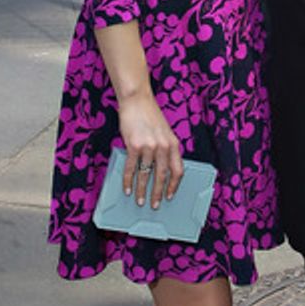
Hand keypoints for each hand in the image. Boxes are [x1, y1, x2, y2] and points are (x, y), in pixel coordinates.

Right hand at [118, 94, 184, 208]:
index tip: (169, 195)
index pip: (178, 170)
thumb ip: (164, 149)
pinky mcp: (133, 145)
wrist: (137, 100)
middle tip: (154, 205)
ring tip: (140, 200)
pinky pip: (131, 168)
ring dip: (142, 190)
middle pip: (162, 176)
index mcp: (173, 144)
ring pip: (146, 174)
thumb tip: (158, 170)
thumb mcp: (163, 132)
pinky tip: (126, 188)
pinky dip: (128, 180)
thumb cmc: (149, 115)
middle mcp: (163, 146)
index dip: (174, 185)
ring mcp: (149, 146)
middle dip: (158, 193)